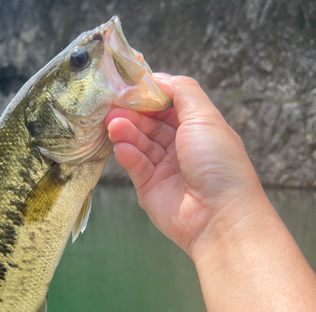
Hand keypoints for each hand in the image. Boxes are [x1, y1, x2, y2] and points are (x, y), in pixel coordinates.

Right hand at [106, 74, 266, 259]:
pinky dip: (128, 155)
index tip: (128, 87)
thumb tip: (158, 78)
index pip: (169, 106)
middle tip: (112, 109)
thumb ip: (182, 91)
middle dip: (133, 115)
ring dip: (127, 133)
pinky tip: (121, 147)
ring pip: (141, 144)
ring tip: (112, 125)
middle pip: (151, 125)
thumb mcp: (204, 117)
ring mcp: (164, 168)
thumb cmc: (216, 161)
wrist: (217, 215)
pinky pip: (136, 166)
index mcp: (198, 129)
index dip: (149, 96)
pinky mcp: (149, 187)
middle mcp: (181, 147)